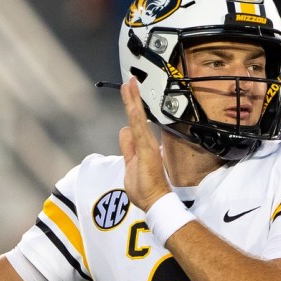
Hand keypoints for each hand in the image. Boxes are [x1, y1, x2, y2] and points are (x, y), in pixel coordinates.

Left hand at [119, 77, 170, 211]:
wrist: (156, 199)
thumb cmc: (145, 187)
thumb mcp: (130, 163)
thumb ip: (128, 147)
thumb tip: (124, 131)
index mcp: (142, 144)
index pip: (135, 120)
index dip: (132, 105)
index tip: (129, 90)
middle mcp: (146, 141)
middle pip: (137, 115)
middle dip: (133, 97)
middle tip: (130, 80)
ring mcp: (147, 144)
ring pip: (138, 117)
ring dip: (133, 101)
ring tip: (129, 84)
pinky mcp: (147, 149)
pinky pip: (140, 128)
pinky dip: (136, 115)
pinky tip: (134, 105)